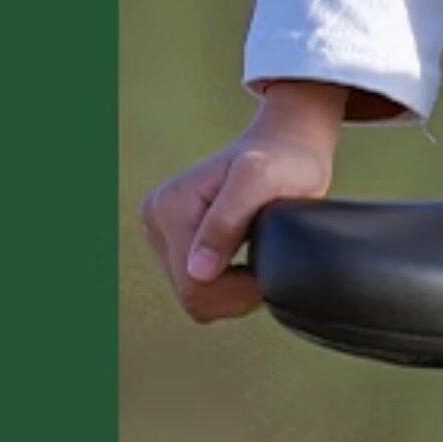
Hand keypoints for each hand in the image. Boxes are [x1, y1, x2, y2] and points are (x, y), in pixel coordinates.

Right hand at [141, 82, 346, 323]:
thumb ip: (228, 221)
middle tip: (268, 263)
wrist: (286, 146)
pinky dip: (227, 285)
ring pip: (195, 294)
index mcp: (168, 207)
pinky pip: (199, 287)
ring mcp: (163, 233)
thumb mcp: (262, 180)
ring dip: (231, 290)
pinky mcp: (177, 242)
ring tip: (258, 258)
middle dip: (234, 292)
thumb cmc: (283, 159)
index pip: (193, 284)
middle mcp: (156, 220)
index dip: (236, 291)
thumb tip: (197, 270)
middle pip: (191, 294)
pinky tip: (246, 263)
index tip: (269, 272)